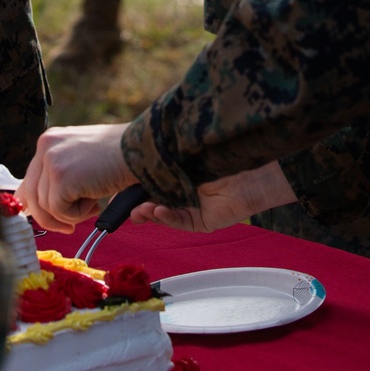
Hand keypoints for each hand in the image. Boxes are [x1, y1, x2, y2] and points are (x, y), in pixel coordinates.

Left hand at [19, 124, 133, 232]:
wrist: (138, 150)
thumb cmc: (118, 157)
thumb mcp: (81, 160)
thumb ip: (60, 175)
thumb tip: (43, 206)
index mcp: (49, 141)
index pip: (29, 180)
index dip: (36, 204)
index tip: (50, 217)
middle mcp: (45, 147)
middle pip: (31, 195)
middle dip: (50, 217)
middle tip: (70, 227)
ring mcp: (51, 161)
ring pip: (46, 207)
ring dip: (70, 214)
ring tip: (93, 204)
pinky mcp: (60, 178)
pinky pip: (60, 211)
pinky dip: (78, 215)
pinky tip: (95, 202)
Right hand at [128, 162, 296, 233]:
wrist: (252, 165)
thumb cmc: (220, 149)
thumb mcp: (184, 152)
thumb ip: (164, 157)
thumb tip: (136, 155)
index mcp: (178, 170)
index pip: (151, 181)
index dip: (133, 188)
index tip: (117, 191)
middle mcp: (184, 188)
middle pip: (154, 200)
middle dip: (137, 205)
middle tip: (124, 206)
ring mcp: (193, 205)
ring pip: (165, 213)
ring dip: (149, 212)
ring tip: (139, 210)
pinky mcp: (203, 220)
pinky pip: (181, 221)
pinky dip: (167, 217)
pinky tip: (157, 210)